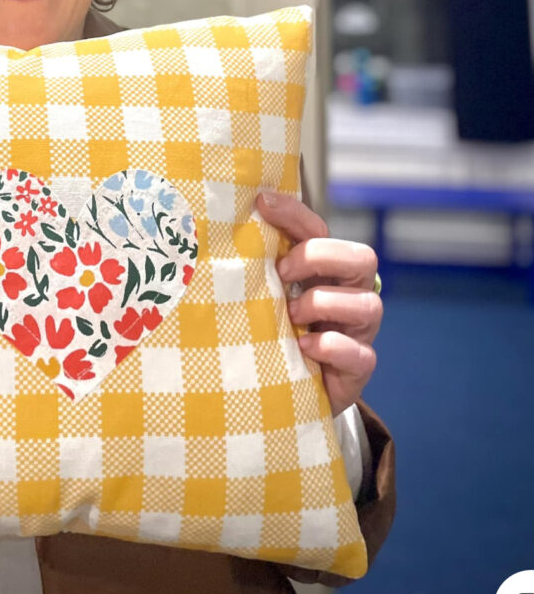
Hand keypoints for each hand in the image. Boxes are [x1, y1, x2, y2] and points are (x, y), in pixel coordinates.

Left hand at [257, 191, 381, 416]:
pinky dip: (330, 346)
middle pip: (361, 258)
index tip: (261, 204)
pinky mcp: (357, 368)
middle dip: (319, 258)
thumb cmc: (275, 332)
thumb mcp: (265, 294)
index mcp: (325, 271)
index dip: (294, 214)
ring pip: (368, 304)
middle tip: (282, 274)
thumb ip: (257, 265)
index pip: (319, 230)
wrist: (286, 389)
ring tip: (291, 316)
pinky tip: (304, 348)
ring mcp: (358, 332)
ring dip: (323, 304)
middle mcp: (349, 295)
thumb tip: (225, 227)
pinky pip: (361, 354)